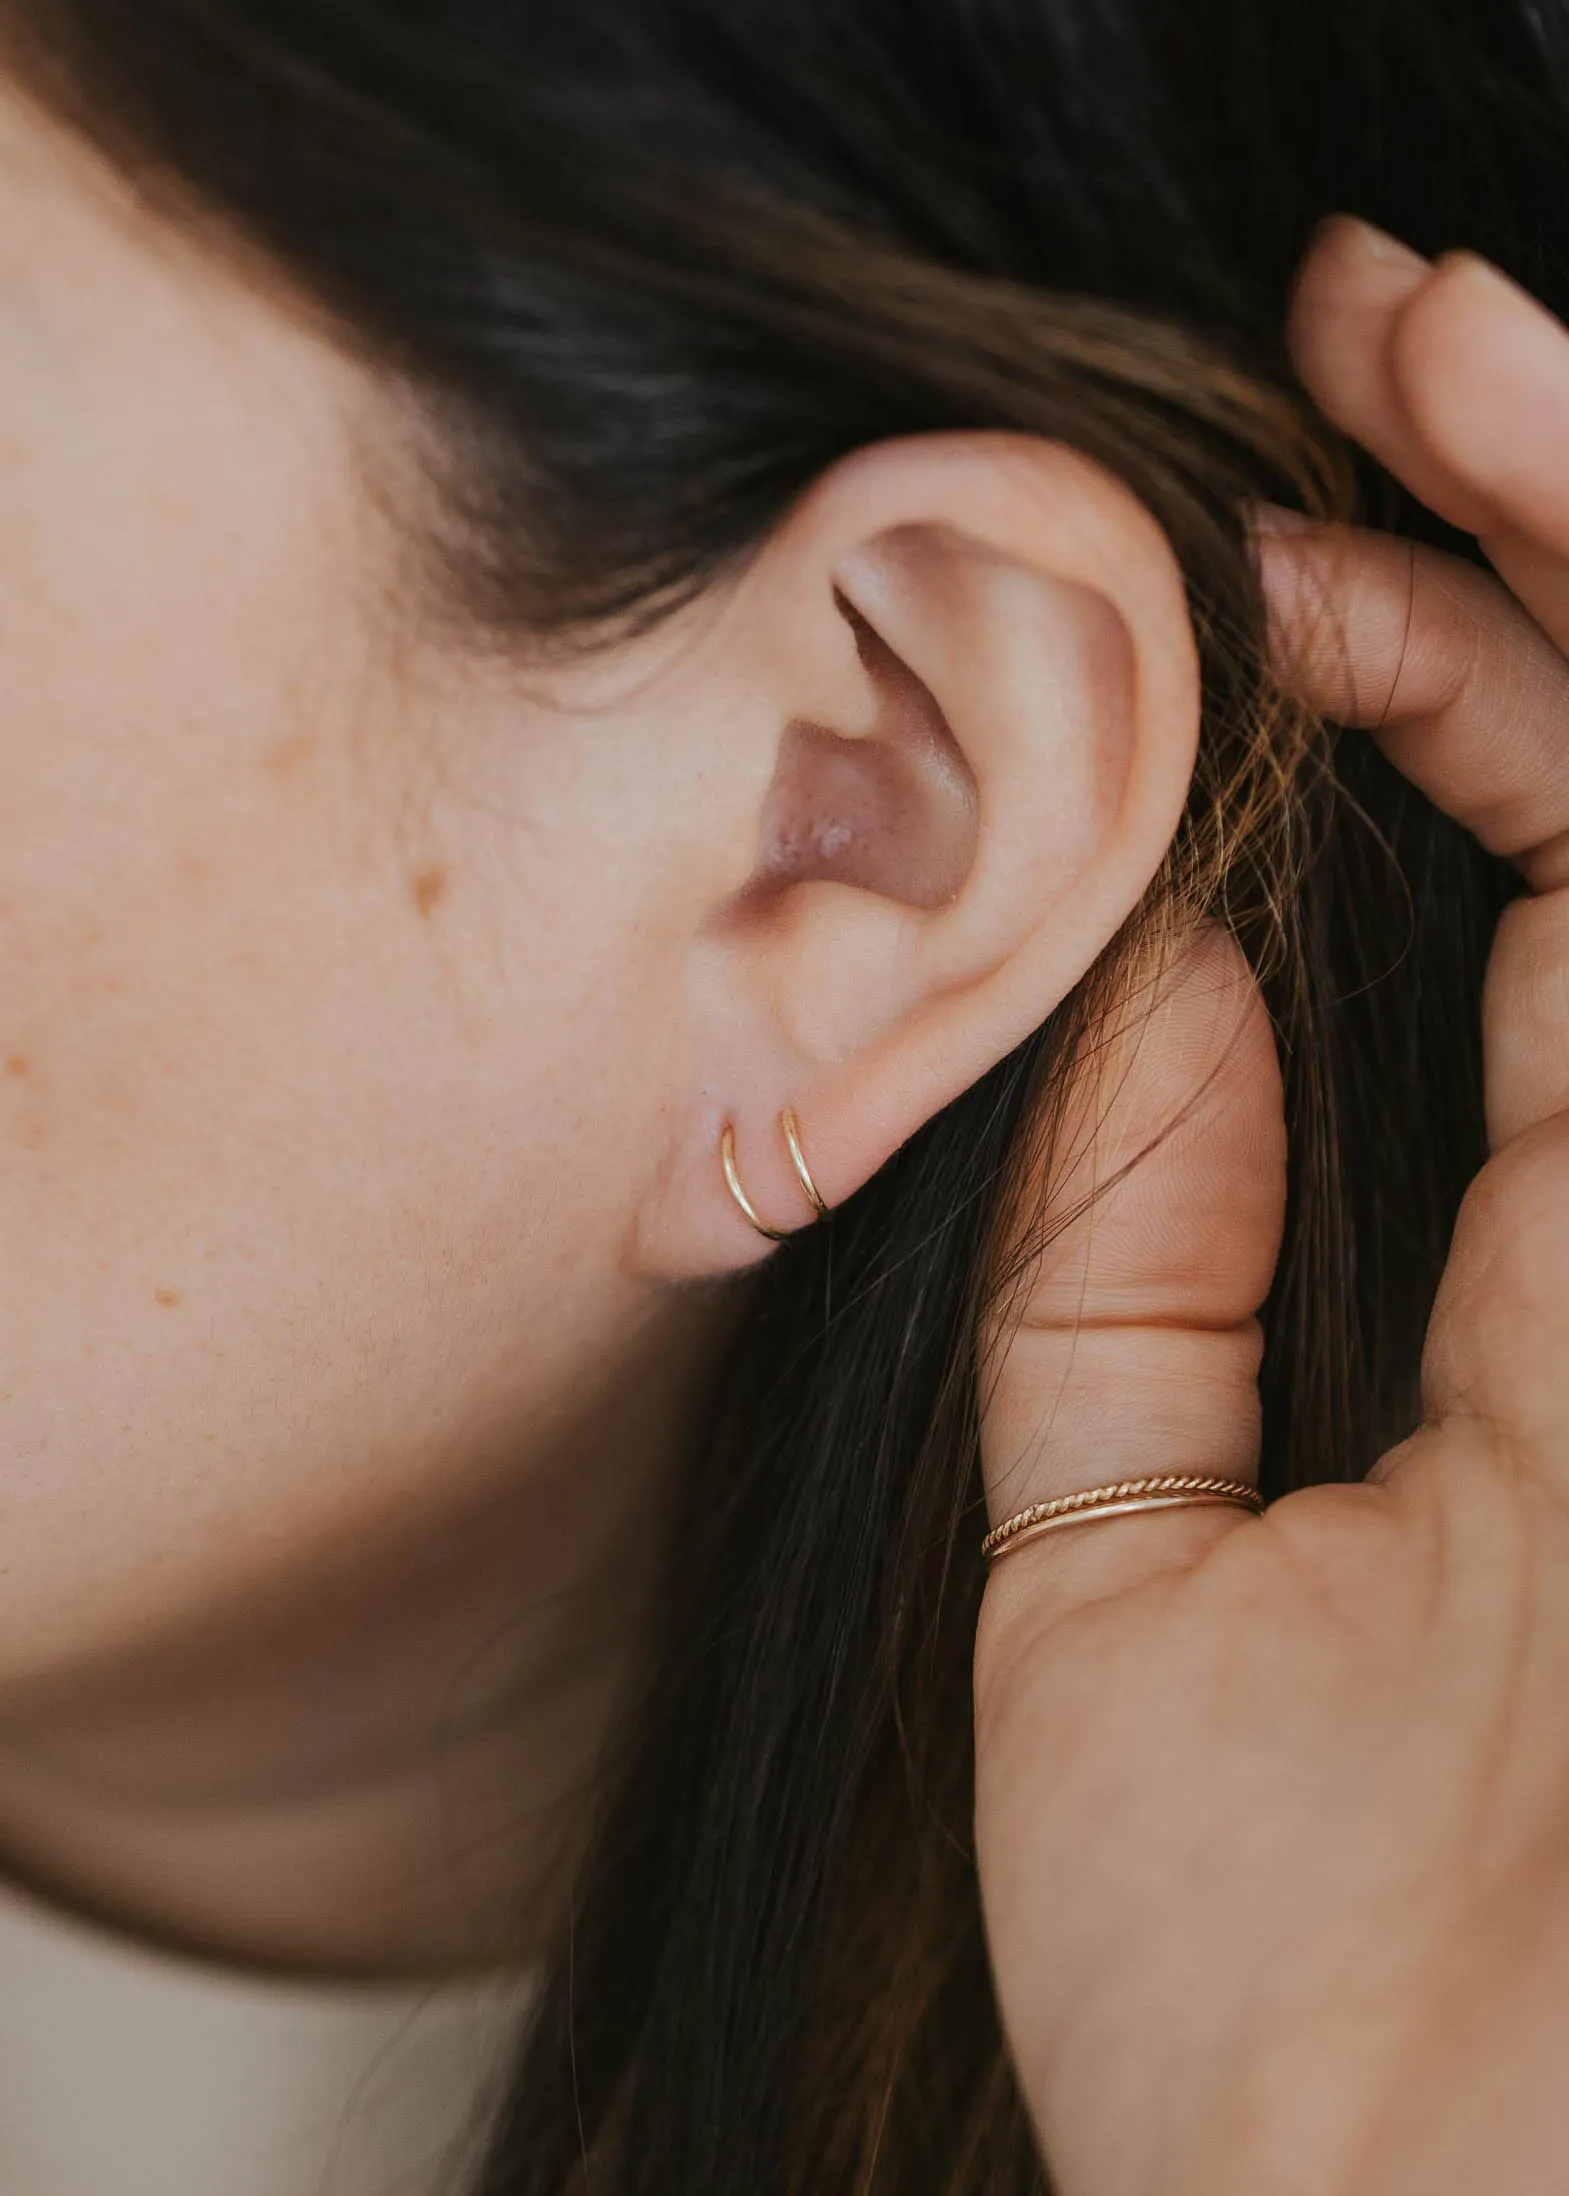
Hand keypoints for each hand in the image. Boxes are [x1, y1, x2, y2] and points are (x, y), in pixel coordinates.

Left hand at [973, 217, 1568, 2195]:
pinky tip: (1532, 493)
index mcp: (1554, 1294)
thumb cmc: (1269, 2004)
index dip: (1435, 696)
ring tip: (1452, 335)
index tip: (1261, 566)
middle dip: (1553, 531)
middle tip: (1386, 325)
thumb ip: (1138, 1278)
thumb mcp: (1125, 1585)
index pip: (1552, 903)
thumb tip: (1148, 986)